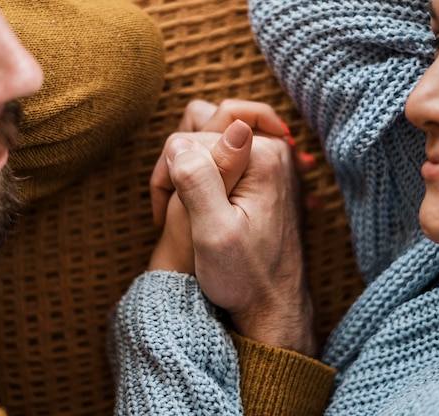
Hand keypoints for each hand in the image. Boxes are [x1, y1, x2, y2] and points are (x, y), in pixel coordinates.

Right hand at [161, 120, 315, 355]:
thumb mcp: (213, 233)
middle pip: (205, 133)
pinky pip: (232, 157)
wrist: (274, 306)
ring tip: (190, 206)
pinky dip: (214, 172)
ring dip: (196, 166)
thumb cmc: (244, 277)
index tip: (163, 214)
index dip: (168, 174)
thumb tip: (181, 139)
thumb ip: (199, 180)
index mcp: (262, 156)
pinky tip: (208, 204)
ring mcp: (276, 163)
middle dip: (181, 166)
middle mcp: (275, 151)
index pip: (190, 139)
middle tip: (174, 210)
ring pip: (216, 141)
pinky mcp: (271, 178)